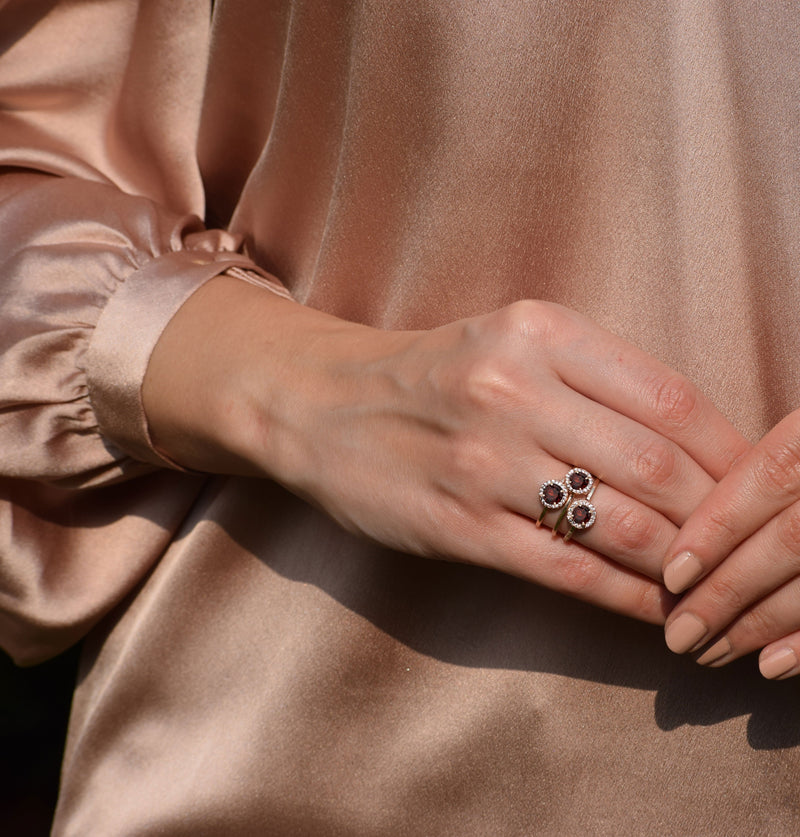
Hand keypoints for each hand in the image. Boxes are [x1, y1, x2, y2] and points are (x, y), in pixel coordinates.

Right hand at [144, 275, 746, 623]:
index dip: (730, 451)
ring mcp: (483, 462)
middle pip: (656, 465)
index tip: (759, 485)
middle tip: (749, 545)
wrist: (319, 402)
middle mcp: (513, 389)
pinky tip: (658, 613)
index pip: (668, 399)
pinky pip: (566, 571)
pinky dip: (626, 599)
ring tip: (713, 584)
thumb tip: (688, 442)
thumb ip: (592, 379)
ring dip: (681, 565)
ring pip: (618, 525)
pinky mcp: (456, 525)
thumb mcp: (508, 341)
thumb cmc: (427, 372)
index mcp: (538, 332)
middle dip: (716, 516)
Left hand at [663, 408, 799, 677]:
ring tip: (709, 653)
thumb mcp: (792, 441)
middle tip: (678, 634)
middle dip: (727, 591)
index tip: (672, 576)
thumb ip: (758, 468)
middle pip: (791, 538)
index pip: (768, 477)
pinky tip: (771, 666)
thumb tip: (678, 536)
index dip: (716, 527)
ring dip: (761, 624)